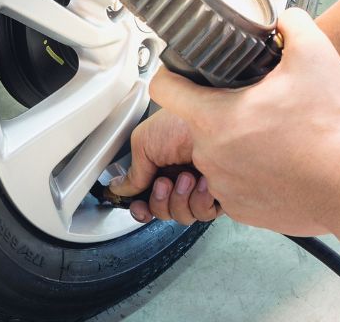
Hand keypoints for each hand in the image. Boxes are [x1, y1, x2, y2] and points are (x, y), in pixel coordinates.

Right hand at [105, 109, 219, 223]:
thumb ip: (132, 172)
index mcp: (162, 166)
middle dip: (160, 200)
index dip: (142, 208)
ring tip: (186, 177)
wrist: (212, 122)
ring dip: (180, 199)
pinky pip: (204, 214)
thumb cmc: (180, 123)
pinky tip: (202, 182)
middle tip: (164, 182)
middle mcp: (181, 178)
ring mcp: (200, 187)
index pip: (148, 198)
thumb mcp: (144, 142)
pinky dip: (200, 201)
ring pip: (183, 216)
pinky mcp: (219, 194)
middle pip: (163, 211)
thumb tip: (120, 188)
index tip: (140, 207)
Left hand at [111, 8, 339, 235]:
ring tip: (278, 136)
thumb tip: (286, 20)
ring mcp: (224, 187)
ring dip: (241, 144)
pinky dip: (255, 174)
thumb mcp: (316, 55)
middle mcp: (209, 155)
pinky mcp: (243, 211)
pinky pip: (238, 184)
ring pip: (221, 155)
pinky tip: (283, 164)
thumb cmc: (331, 129)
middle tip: (260, 104)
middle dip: (226, 110)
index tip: (184, 72)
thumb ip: (293, 25)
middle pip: (200, 122)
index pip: (163, 88)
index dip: (171, 73)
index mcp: (213, 117)